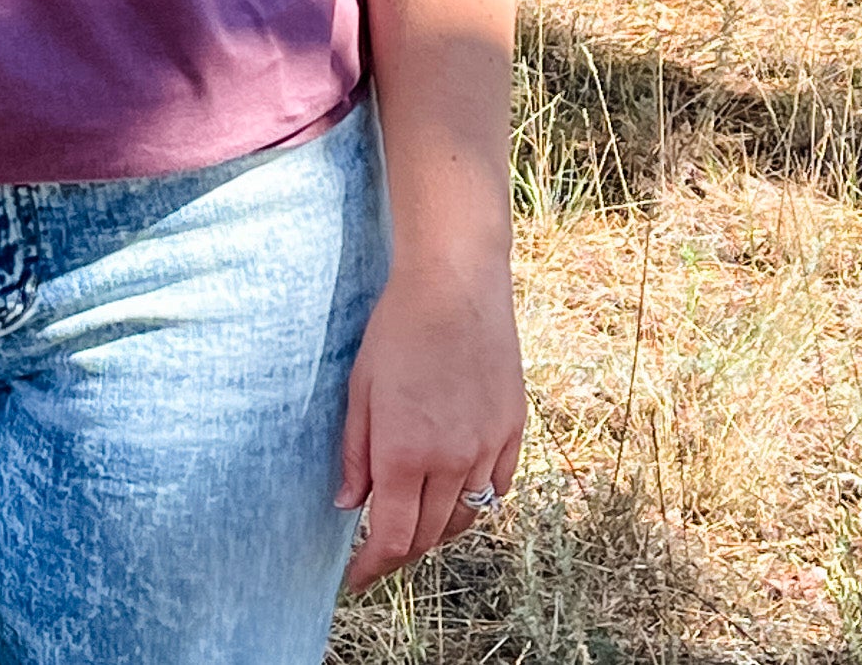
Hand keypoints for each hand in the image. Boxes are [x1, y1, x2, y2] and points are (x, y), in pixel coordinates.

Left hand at [337, 248, 524, 591]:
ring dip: (436, 531)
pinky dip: (474, 503)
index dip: (371, 566)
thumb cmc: (397, 330)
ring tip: (414, 524)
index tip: (355, 578)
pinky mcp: (512, 432)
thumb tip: (349, 505)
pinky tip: (456, 496)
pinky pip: (496, 490)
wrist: (455, 284)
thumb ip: (355, 453)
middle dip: (399, 551)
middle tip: (379, 549)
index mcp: (404, 453)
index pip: (391, 537)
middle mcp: (450, 461)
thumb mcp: (360, 390)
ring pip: (464, 520)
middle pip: (427, 536)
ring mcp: (486, 449)